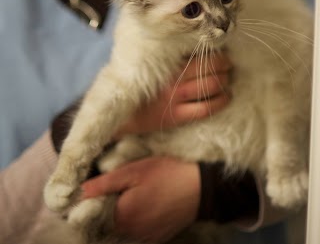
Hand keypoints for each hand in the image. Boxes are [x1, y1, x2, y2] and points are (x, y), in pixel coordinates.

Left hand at [82, 156, 199, 242]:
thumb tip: (79, 192)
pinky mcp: (156, 238)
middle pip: (106, 224)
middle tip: (112, 188)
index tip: (92, 189)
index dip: (89, 202)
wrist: (201, 188)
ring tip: (128, 195)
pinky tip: (142, 204)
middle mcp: (131, 234)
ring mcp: (145, 238)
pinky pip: (136, 232)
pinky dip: (133, 221)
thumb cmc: (166, 174)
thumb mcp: (134, 171)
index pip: (92, 215)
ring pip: (121, 229)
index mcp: (122, 217)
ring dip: (118, 215)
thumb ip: (104, 184)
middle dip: (103, 208)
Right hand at [117, 52, 231, 135]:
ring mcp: (175, 99)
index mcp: (165, 64)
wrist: (122, 111)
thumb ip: (167, 53)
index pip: (198, 54)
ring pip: (211, 86)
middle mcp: (171, 80)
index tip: (221, 51)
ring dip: (225, 81)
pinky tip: (226, 97)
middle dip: (224, 65)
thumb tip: (192, 41)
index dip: (215, 52)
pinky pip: (206, 108)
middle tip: (228, 64)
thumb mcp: (150, 64)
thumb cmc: (138, 84)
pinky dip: (221, 101)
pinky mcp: (177, 116)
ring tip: (227, 79)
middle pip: (209, 68)